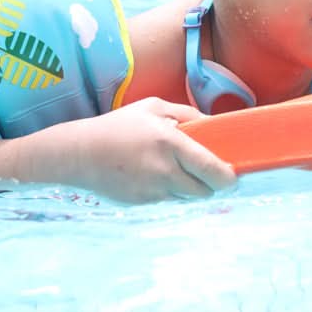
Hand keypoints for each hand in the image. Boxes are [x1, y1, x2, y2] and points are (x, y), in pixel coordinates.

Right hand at [67, 97, 237, 203]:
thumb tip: (213, 125)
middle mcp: (164, 171)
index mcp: (170, 143)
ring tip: (174, 170)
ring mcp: (152, 191)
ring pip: (186, 198)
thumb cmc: (118, 126)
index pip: (212, 169)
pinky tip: (152, 177)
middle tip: (207, 173)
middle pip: (204, 191)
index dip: (228, 178)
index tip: (233, 176)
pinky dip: (168, 192)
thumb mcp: (153, 107)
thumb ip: (187, 114)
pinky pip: (167, 202)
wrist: (78, 153)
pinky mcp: (142, 204)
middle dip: (210, 184)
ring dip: (188, 188)